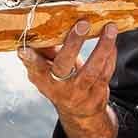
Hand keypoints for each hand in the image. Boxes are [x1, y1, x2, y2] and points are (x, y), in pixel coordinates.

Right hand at [18, 20, 120, 137]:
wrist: (79, 112)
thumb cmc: (59, 82)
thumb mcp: (45, 71)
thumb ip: (41, 52)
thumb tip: (34, 29)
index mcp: (44, 79)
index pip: (36, 68)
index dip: (31, 59)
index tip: (24, 49)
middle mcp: (60, 88)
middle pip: (64, 66)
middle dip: (73, 44)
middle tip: (82, 24)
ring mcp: (80, 92)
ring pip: (92, 70)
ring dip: (102, 47)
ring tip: (109, 28)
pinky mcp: (98, 93)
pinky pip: (106, 73)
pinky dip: (110, 55)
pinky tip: (112, 39)